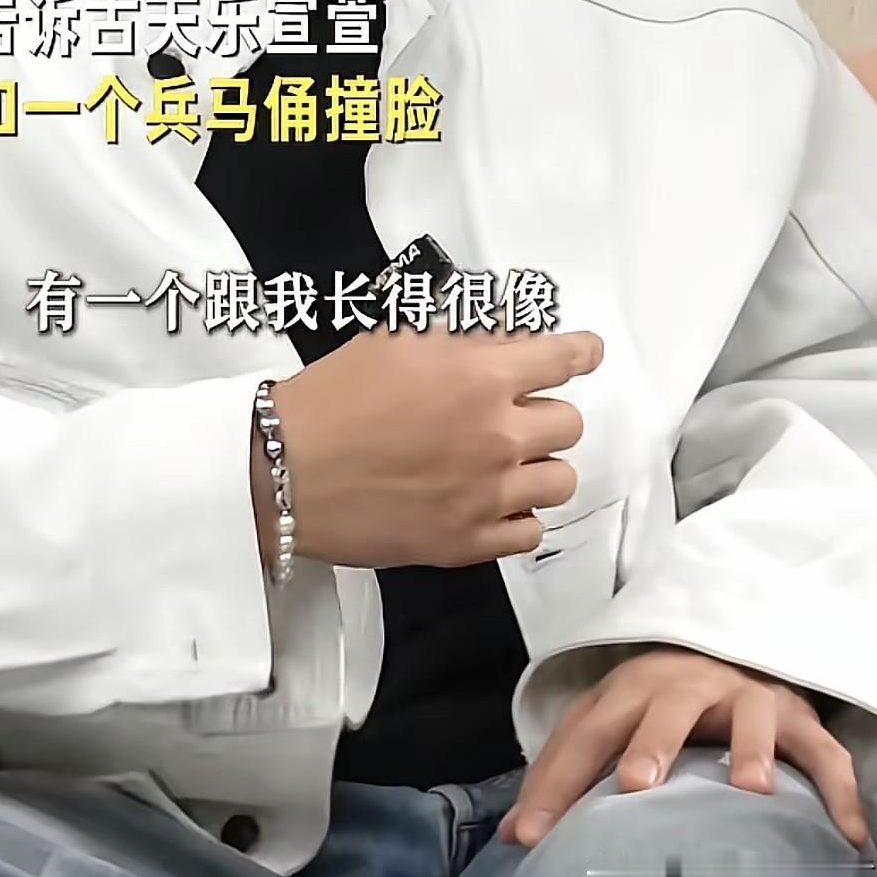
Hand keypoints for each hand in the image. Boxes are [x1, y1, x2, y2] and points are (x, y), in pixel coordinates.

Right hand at [252, 321, 602, 569]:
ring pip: (559, 481)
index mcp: (482, 377)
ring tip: (506, 460)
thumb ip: (463, 336)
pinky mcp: (469, 543)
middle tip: (514, 412)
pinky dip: (517, 514)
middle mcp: (497, 436)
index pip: (562, 359)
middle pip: (568, 423)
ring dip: (539, 465)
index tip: (587, 353)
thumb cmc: (335, 398)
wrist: (289, 469)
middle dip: (545, 411)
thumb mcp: (398, 340)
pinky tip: (492, 501)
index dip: (580, 352)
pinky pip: (529, 532)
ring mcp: (488, 496)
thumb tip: (507, 333)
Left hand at [497, 646, 868, 850]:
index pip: (585, 731)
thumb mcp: (614, 720)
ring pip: (751, 714)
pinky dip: (836, 785)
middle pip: (666, 707)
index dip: (555, 780)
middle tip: (636, 783)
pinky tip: (846, 828)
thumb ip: (570, 769)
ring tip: (748, 787)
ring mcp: (746, 694)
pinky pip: (821, 750)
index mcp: (631, 687)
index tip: (528, 833)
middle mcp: (687, 683)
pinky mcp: (795, 716)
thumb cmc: (663, 700)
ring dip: (748, 748)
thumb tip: (513, 831)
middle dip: (652, 741)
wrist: (733, 649)